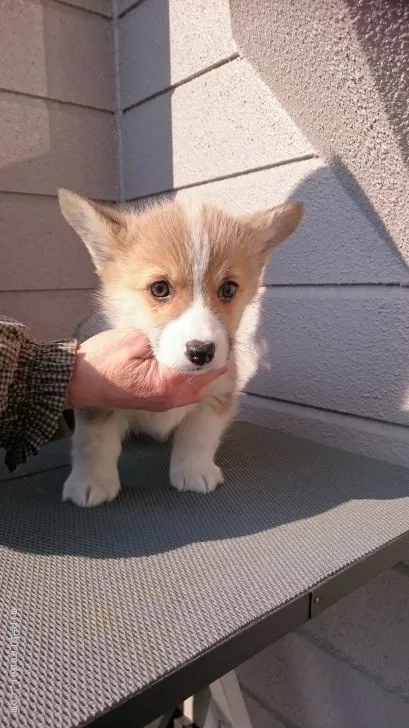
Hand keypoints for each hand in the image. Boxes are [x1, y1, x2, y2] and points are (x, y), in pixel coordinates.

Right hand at [66, 329, 226, 410]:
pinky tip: (191, 364)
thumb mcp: (135, 340)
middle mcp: (171, 399)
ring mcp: (165, 404)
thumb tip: (188, 337)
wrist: (79, 382)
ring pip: (197, 389)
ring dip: (204, 372)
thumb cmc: (103, 359)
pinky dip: (192, 379)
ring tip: (210, 351)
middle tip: (222, 339)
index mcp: (167, 383)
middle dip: (213, 362)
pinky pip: (185, 393)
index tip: (223, 333)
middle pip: (206, 381)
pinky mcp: (158, 403)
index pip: (204, 367)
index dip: (214, 349)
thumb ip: (166, 339)